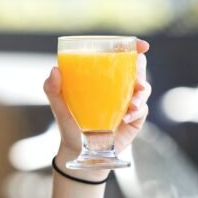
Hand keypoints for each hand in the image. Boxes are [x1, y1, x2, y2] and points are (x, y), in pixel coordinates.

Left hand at [44, 39, 151, 160]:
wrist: (79, 151)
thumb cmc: (69, 125)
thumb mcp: (59, 107)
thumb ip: (52, 89)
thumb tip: (55, 70)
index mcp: (102, 76)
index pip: (120, 56)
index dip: (134, 48)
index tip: (143, 46)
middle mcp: (118, 85)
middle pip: (138, 69)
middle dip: (142, 70)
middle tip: (137, 80)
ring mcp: (128, 101)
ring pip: (144, 89)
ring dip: (142, 94)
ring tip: (133, 104)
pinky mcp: (135, 118)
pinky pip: (142, 110)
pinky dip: (137, 112)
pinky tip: (126, 118)